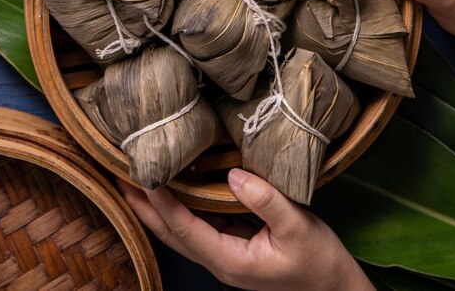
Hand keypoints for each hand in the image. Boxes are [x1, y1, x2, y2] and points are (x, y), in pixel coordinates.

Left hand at [118, 169, 374, 290]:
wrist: (334, 287)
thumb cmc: (318, 260)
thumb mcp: (298, 228)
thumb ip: (266, 201)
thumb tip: (232, 175)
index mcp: (229, 260)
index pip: (185, 230)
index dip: (162, 203)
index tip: (144, 176)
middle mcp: (218, 259)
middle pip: (170, 233)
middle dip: (143, 206)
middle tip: (119, 175)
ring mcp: (223, 253)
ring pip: (179, 229)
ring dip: (156, 205)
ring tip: (135, 178)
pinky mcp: (231, 243)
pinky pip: (196, 223)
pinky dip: (179, 204)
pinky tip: (175, 185)